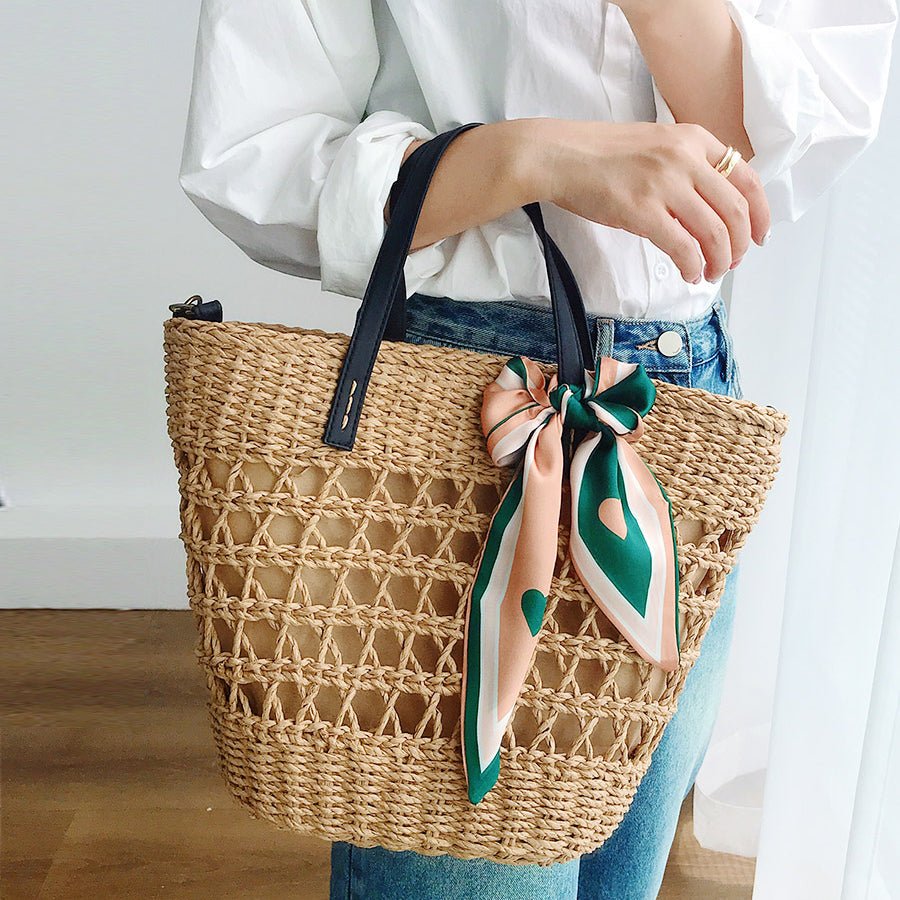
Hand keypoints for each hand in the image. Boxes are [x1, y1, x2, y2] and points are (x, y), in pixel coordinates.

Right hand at [528, 118, 769, 282]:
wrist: (560, 156)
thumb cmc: (600, 155)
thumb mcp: (655, 145)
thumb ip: (685, 166)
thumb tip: (708, 205)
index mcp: (693, 138)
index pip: (746, 176)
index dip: (761, 212)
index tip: (760, 235)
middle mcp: (685, 158)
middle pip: (736, 209)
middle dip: (741, 244)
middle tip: (733, 262)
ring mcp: (664, 184)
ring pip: (714, 232)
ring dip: (720, 260)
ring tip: (711, 274)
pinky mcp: (642, 211)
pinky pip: (683, 247)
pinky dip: (692, 266)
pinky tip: (689, 274)